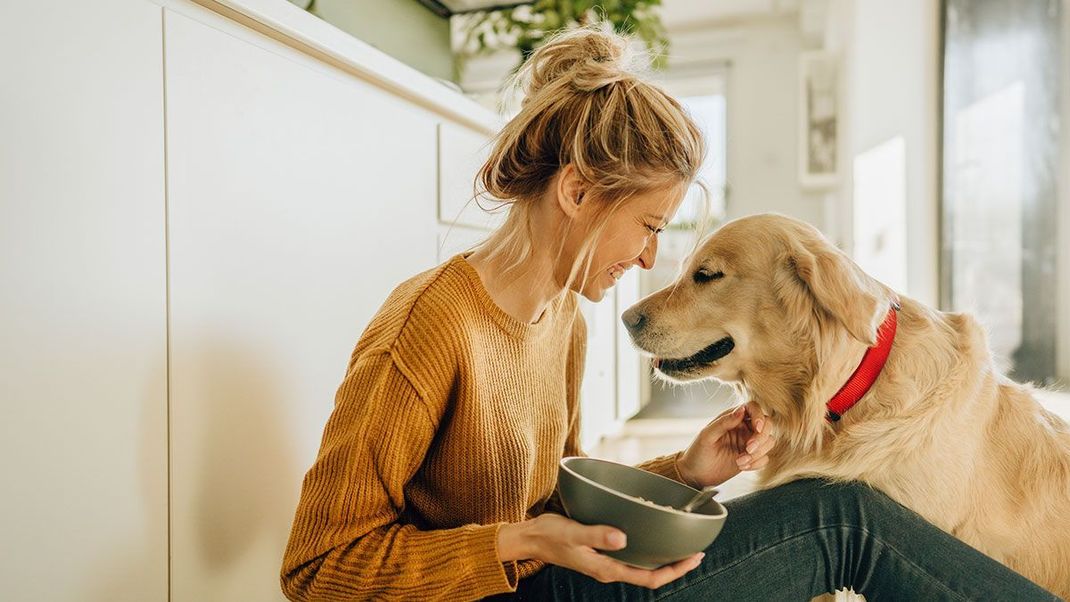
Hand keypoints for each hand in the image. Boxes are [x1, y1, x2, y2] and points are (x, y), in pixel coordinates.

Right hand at [497, 513, 703, 588]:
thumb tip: (623, 538)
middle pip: (651, 574)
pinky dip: (646, 547)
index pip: (649, 578)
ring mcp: (606, 562)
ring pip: (642, 565)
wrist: (530, 538)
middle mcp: (610, 568)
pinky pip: (631, 554)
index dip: (675, 571)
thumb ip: (598, 535)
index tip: (694, 557)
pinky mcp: (602, 552)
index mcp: (607, 569)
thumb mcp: (573, 533)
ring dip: (662, 557)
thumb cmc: (550, 535)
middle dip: (675, 565)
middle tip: (696, 550)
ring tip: (679, 542)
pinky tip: (651, 532)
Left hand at [676, 401, 775, 487]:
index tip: (757, 428)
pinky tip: (742, 466)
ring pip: (768, 441)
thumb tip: (741, 410)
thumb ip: (724, 422)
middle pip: (767, 424)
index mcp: (732, 417)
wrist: (695, 475)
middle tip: (748, 449)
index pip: (753, 408)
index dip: (759, 416)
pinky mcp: (751, 457)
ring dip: (758, 453)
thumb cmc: (697, 452)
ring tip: (740, 461)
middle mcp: (743, 428)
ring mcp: (748, 442)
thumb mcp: (707, 435)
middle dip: (761, 438)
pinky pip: (765, 457)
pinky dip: (757, 463)